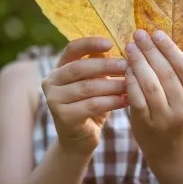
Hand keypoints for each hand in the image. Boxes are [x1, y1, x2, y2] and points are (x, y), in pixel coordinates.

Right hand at [42, 37, 128, 155]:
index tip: (110, 43)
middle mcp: (51, 82)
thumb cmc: (90, 106)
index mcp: (58, 68)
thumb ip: (99, 65)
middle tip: (128, 65)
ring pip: (88, 87)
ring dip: (112, 85)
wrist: (79, 140)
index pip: (72, 49)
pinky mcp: (63, 117)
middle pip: (80, 68)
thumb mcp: (94, 82)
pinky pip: (92, 105)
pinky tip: (126, 100)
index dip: (90, 43)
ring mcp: (54, 100)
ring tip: (131, 84)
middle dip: (106, 66)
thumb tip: (118, 45)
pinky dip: (112, 102)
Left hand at [124, 29, 182, 158]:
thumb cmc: (175, 112)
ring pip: (151, 84)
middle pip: (166, 73)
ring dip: (139, 62)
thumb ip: (177, 72)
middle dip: (151, 50)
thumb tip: (159, 37)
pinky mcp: (146, 124)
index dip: (170, 48)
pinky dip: (130, 80)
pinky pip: (136, 97)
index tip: (156, 32)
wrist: (169, 149)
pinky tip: (126, 67)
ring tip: (130, 47)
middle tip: (139, 34)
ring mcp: (165, 119)